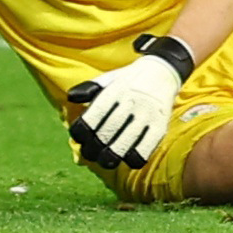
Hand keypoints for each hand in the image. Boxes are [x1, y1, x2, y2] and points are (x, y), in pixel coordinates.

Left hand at [67, 52, 182, 169]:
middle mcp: (131, 102)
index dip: (82, 130)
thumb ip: (89, 89)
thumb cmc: (128, 80)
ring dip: (110, 157)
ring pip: (124, 144)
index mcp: (115, 90)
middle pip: (107, 132)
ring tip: (104, 161)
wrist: (162, 72)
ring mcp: (146, 115)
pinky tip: (127, 159)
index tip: (77, 137)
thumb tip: (71, 97)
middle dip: (93, 148)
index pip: (94, 114)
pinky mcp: (160, 127)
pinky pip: (145, 149)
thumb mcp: (108, 78)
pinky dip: (133, 159)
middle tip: (89, 154)